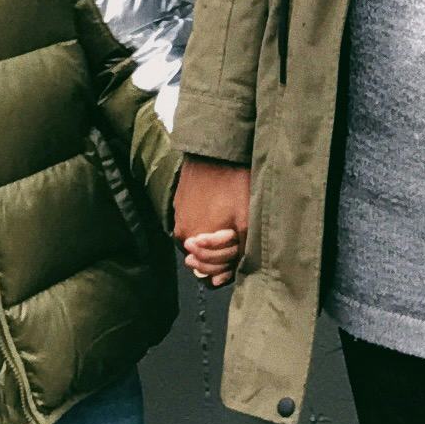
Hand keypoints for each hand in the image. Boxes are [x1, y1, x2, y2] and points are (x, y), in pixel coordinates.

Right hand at [174, 157, 250, 288]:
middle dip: (222, 254)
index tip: (239, 253)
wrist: (216, 151)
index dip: (228, 268)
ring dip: (216, 239)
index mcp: (193, 241)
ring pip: (201, 240)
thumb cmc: (233, 186)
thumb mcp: (245, 222)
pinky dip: (208, 223)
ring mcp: (178, 217)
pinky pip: (195, 222)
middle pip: (204, 256)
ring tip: (232, 226)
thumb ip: (240, 252)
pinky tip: (223, 212)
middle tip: (237, 240)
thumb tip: (236, 272)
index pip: (209, 271)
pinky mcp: (180, 204)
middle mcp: (181, 233)